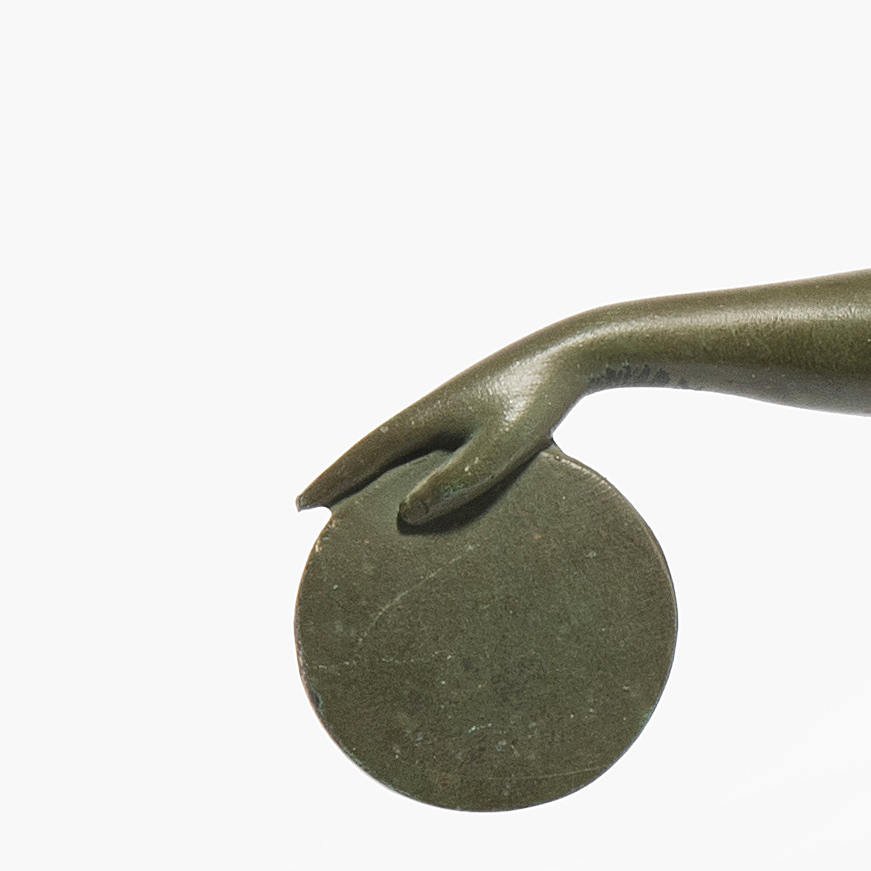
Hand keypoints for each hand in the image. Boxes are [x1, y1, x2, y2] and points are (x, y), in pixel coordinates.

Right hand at [295, 335, 581, 529]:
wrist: (569, 356)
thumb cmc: (536, 403)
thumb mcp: (499, 450)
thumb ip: (456, 481)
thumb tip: (405, 514)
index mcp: (423, 421)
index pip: (364, 458)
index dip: (333, 483)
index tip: (300, 506)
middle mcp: (428, 412)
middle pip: (373, 452)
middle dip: (343, 479)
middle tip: (312, 506)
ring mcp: (449, 410)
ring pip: (398, 447)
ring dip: (372, 469)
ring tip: (355, 495)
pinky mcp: (472, 412)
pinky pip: (426, 444)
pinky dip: (408, 462)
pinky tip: (417, 474)